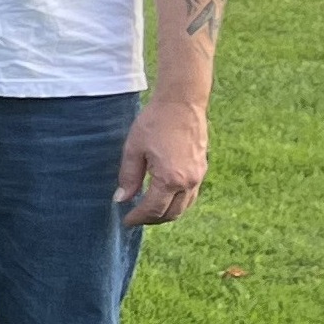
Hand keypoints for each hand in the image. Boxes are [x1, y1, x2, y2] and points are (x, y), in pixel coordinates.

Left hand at [115, 97, 208, 225]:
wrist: (182, 103)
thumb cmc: (155, 122)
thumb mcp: (134, 149)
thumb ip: (128, 177)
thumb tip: (121, 199)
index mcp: (170, 179)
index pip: (153, 209)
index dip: (137, 218)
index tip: (126, 220)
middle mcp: (188, 182)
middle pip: (171, 213)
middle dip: (152, 220)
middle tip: (135, 218)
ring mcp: (198, 176)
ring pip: (184, 206)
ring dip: (166, 213)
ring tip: (148, 211)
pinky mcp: (202, 168)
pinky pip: (191, 195)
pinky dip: (177, 202)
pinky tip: (164, 197)